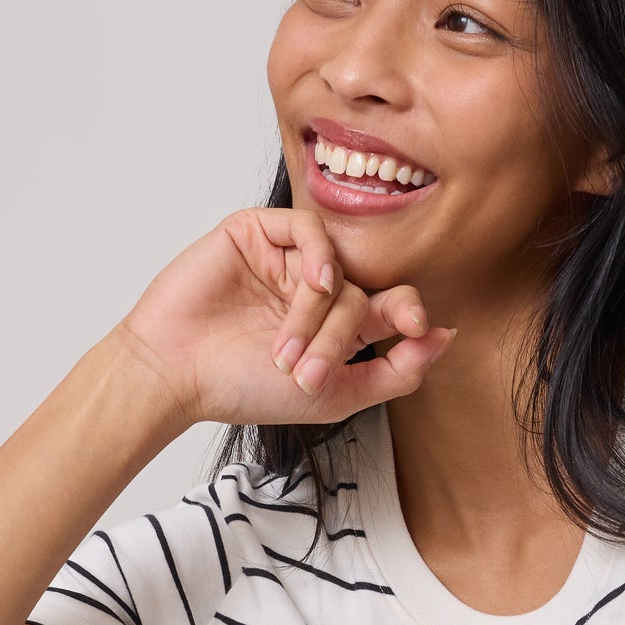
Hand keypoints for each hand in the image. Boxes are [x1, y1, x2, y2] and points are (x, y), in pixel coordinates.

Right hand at [116, 205, 454, 428]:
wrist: (176, 375)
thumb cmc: (244, 389)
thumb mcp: (337, 397)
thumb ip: (397, 373)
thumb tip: (448, 338)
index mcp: (339, 326)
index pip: (392, 309)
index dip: (412, 316)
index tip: (423, 328)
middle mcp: (316, 290)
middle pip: (364, 294)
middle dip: (342, 338)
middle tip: (310, 375)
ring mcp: (288, 259)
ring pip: (338, 267)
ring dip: (319, 314)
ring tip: (284, 354)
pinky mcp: (258, 232)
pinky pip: (309, 227)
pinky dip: (319, 256)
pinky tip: (309, 284)